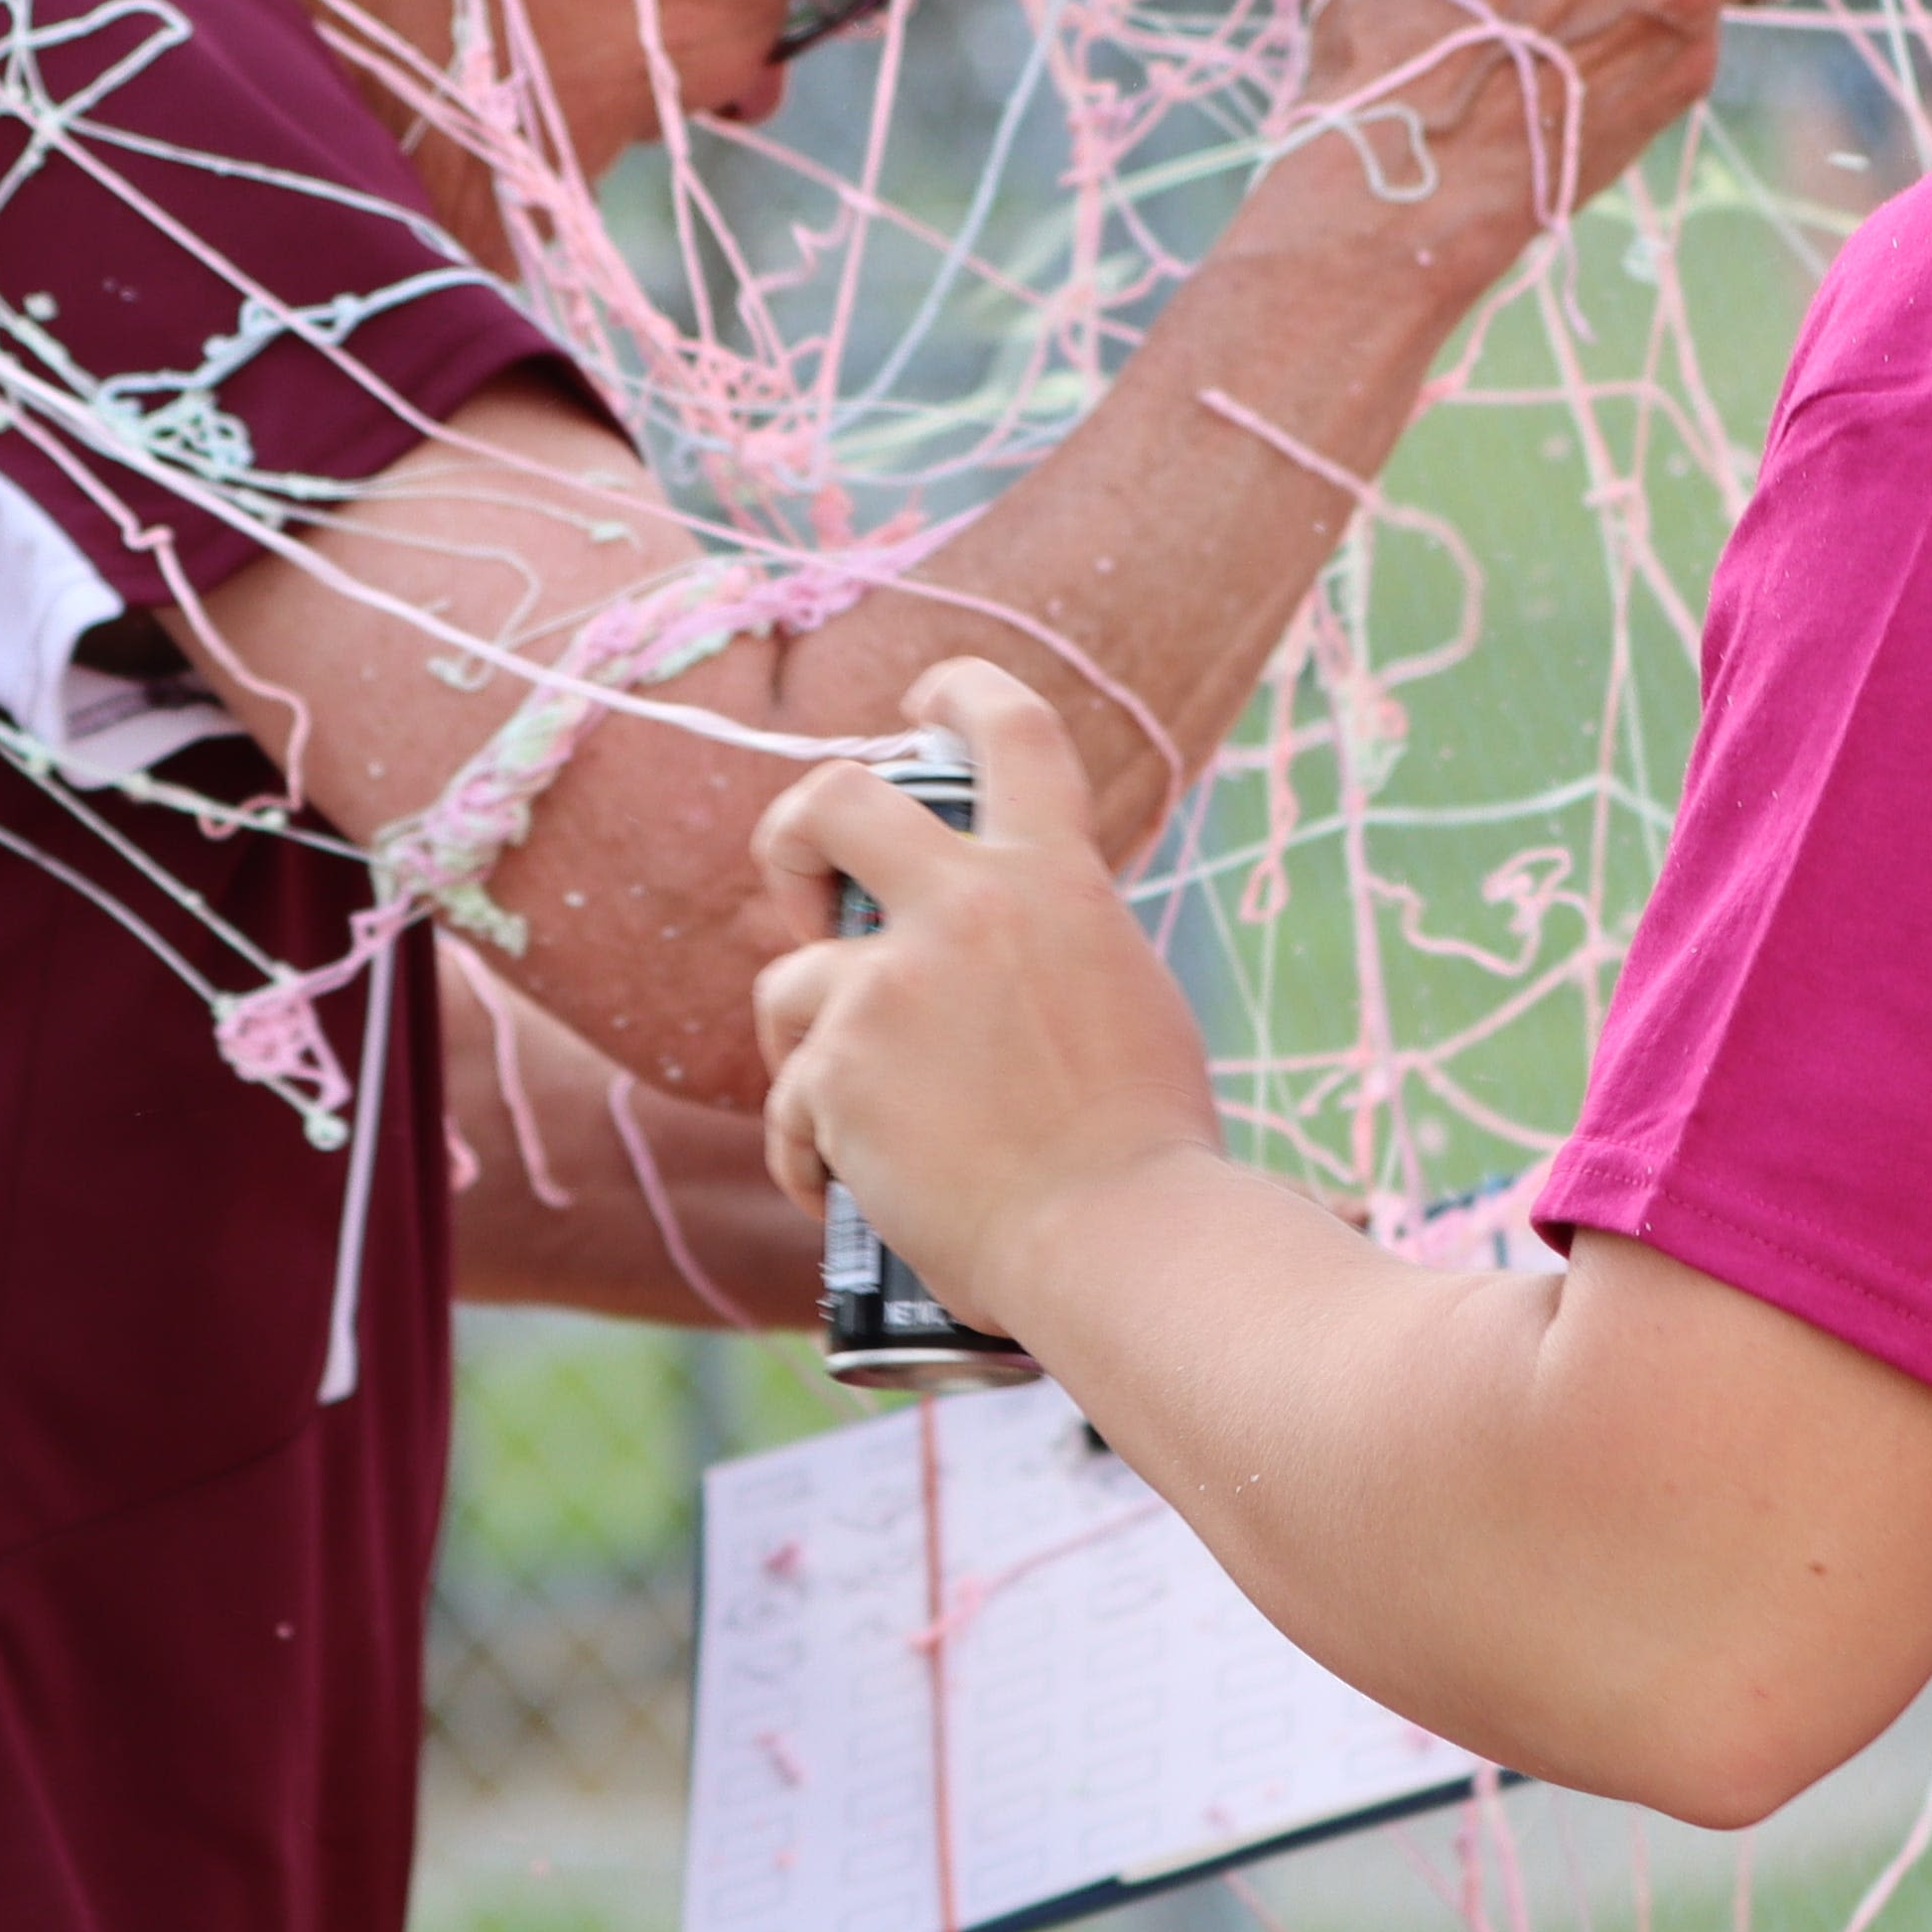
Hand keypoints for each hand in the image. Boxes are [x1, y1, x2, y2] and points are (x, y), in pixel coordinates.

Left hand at [749, 660, 1225, 1323]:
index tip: (925, 701)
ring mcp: (891, 986)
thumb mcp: (1126, 999)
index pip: (1011, 730)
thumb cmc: (1144, 1151)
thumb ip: (1056, 947)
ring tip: (845, 1123)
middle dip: (790, 838)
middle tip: (803, 901)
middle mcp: (967, 908)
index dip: (960, 690)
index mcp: (1057, 881)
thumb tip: (1008, 955)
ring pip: (790, 984)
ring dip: (802, 1049)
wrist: (1119, 1240)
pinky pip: (788, 1106)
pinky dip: (808, 1156)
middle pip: (830, 798)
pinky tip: (842, 1198)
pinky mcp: (836, 1072)